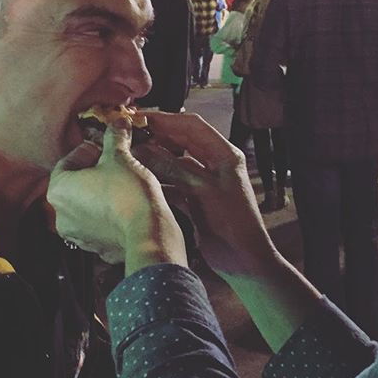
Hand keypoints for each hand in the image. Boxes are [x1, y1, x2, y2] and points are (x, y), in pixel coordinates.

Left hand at [47, 118, 185, 274]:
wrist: (148, 233)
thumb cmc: (128, 195)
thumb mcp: (121, 157)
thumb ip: (115, 137)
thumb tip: (118, 123)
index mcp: (59, 189)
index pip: (68, 160)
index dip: (89, 150)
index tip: (105, 147)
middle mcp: (61, 214)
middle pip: (76, 183)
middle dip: (96, 171)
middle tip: (116, 162)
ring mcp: (78, 234)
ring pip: (87, 204)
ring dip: (102, 192)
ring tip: (123, 183)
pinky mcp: (96, 246)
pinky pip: (99, 223)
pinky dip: (109, 213)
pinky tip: (127, 204)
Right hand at [132, 112, 279, 276]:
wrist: (244, 260)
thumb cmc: (232, 223)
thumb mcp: (200, 190)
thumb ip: (172, 168)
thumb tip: (144, 149)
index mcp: (225, 154)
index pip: (193, 126)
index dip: (166, 119)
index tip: (141, 117)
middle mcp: (217, 163)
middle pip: (183, 142)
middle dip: (158, 136)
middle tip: (132, 133)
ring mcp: (206, 181)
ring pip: (177, 162)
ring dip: (157, 158)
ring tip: (133, 154)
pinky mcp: (198, 199)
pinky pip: (175, 182)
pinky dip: (160, 180)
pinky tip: (143, 179)